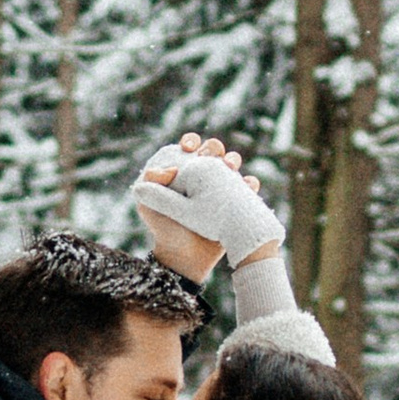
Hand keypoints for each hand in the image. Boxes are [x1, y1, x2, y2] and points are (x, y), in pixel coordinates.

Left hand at [132, 135, 285, 282]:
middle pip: (213, 151)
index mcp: (181, 172)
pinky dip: (249, 183)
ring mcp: (220, 189)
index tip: (190, 148)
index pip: (188, 147)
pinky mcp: (235, 202)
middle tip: (216, 158)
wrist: (186, 257)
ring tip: (231, 169)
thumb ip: (149, 182)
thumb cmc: (164, 230)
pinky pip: (247, 188)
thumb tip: (172, 168)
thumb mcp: (149, 205)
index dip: (191, 141)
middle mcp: (201, 177)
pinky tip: (246, 185)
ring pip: (232, 165)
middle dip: (215, 149)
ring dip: (234, 160)